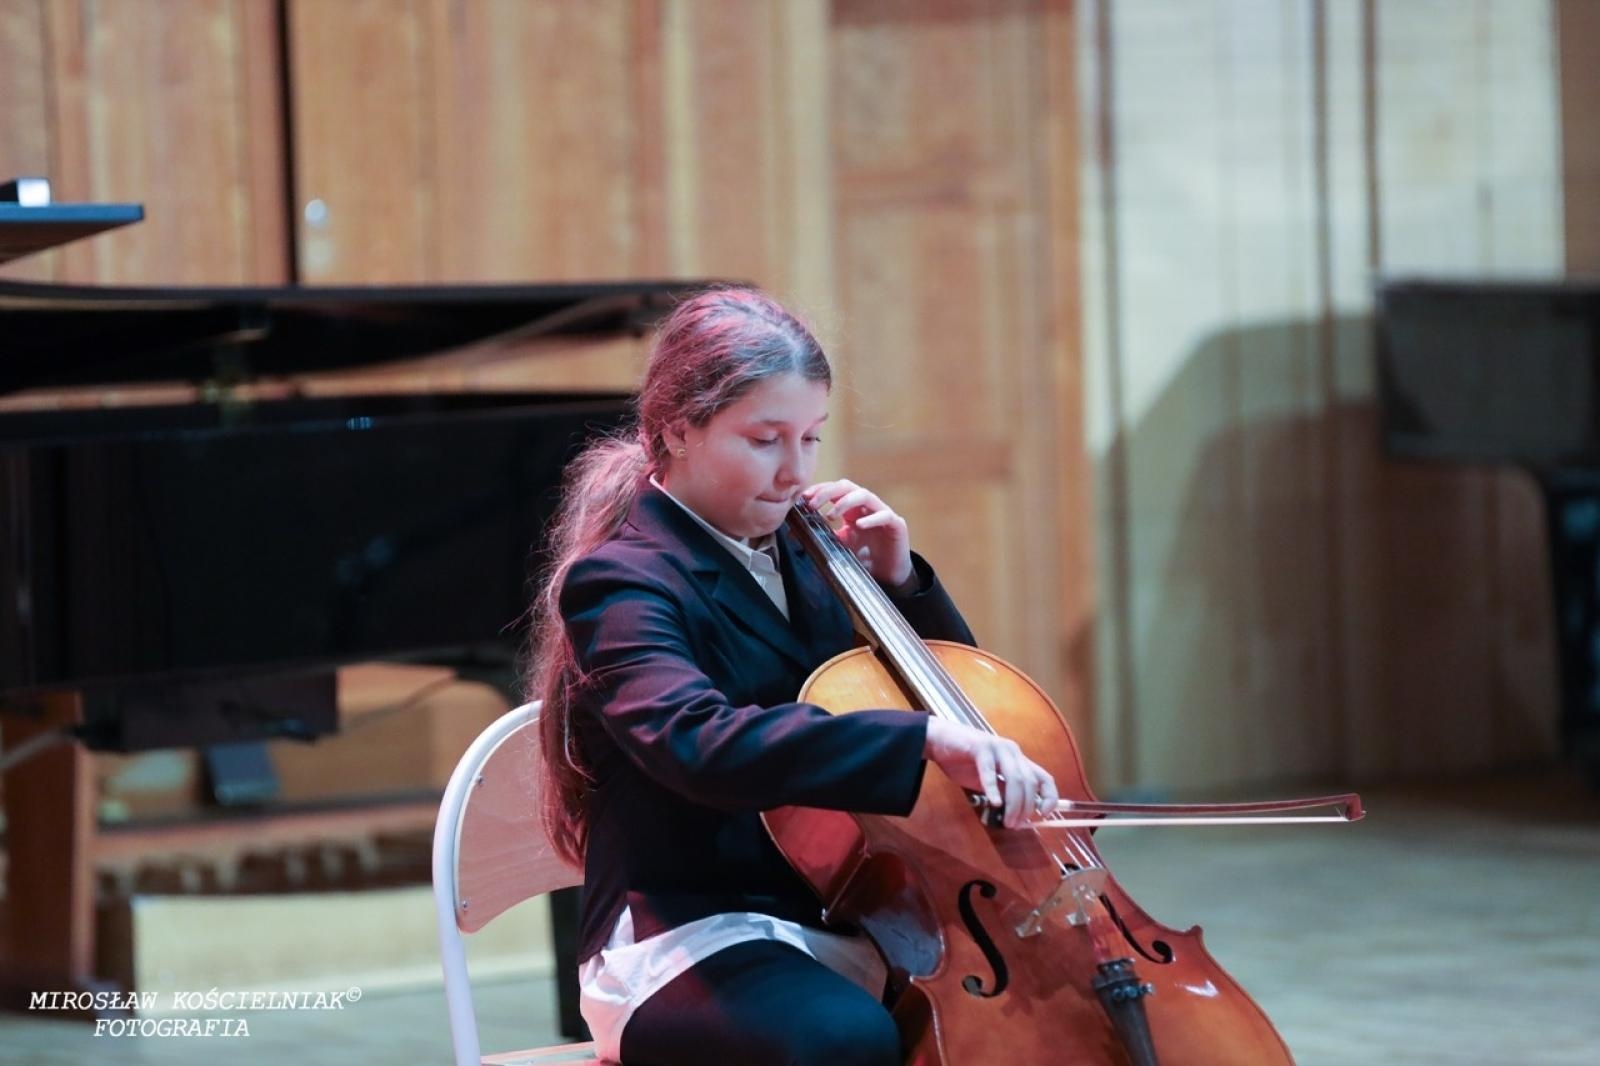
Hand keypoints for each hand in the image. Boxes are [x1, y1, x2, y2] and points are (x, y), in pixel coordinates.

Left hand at [801, 479, 913, 587]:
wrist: (887, 574)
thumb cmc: (864, 557)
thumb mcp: (838, 545)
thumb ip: (822, 537)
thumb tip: (794, 535)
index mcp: (851, 508)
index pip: (834, 490)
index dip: (820, 490)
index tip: (803, 498)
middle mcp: (865, 506)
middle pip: (847, 486)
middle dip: (828, 492)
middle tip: (812, 504)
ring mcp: (882, 512)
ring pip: (864, 495)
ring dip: (845, 502)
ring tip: (831, 516)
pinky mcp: (896, 524)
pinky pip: (884, 515)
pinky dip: (871, 518)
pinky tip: (859, 524)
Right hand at [923, 717, 1058, 829]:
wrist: (937, 740)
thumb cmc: (963, 760)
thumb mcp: (988, 781)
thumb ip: (1003, 791)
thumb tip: (1017, 814)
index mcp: (1018, 759)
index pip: (1044, 778)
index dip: (1050, 797)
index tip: (1044, 815)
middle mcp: (1012, 751)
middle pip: (1029, 782)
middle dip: (1026, 807)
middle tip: (1016, 825)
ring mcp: (997, 747)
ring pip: (1015, 778)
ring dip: (1014, 803)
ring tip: (1007, 821)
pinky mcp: (980, 747)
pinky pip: (989, 770)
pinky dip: (992, 788)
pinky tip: (993, 802)